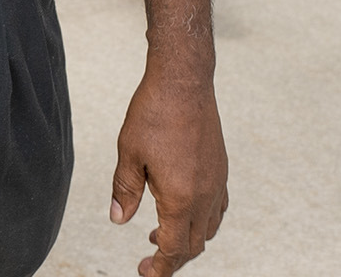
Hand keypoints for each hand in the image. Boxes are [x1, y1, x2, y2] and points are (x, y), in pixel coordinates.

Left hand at [110, 68, 228, 275]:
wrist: (184, 83)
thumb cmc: (153, 114)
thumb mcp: (128, 153)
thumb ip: (126, 190)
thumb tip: (119, 219)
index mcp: (181, 198)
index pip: (174, 248)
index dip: (160, 266)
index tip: (145, 273)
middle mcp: (206, 196)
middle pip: (194, 244)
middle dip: (173, 257)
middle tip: (149, 260)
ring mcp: (218, 183)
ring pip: (208, 228)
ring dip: (188, 239)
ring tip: (160, 236)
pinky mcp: (221, 170)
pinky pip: (217, 208)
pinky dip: (201, 220)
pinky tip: (183, 210)